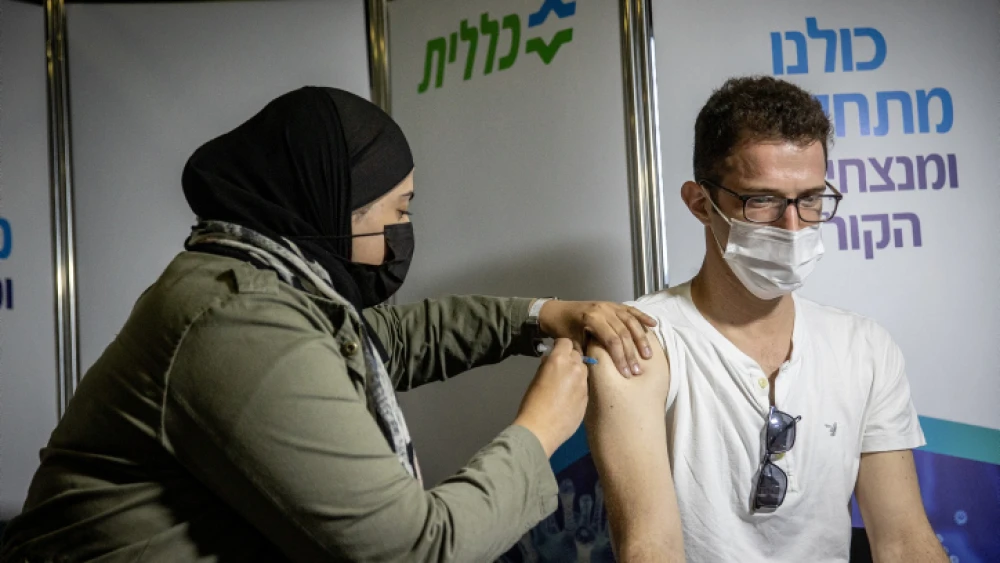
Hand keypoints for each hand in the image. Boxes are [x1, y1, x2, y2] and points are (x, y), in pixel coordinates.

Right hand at [514, 338, 588, 456]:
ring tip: (566, 383)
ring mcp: (584, 384)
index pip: (566, 342)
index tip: (557, 351)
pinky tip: (569, 398)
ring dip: (576, 372)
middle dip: (570, 358)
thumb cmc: (532, 403)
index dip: (561, 346)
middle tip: (561, 368)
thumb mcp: (536, 379)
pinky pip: (585, 386)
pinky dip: (579, 387)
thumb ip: (547, 366)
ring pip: (584, 370)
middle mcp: (576, 368)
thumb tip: (550, 361)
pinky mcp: (588, 398)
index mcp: (560, 360)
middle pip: (578, 354)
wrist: (540, 430)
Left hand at [538, 300, 656, 377]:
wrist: (555, 311)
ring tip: (647, 355)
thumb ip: (588, 353)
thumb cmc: (562, 329)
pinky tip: (653, 324)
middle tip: (638, 370)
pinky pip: (630, 310)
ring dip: (641, 339)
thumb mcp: (571, 343)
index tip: (626, 373)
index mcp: (592, 319)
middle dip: (632, 353)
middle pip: (623, 333)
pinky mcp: (612, 304)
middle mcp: (603, 310)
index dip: (620, 358)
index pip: (612, 341)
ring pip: (630, 322)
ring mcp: (609, 305)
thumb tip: (604, 369)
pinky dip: (642, 317)